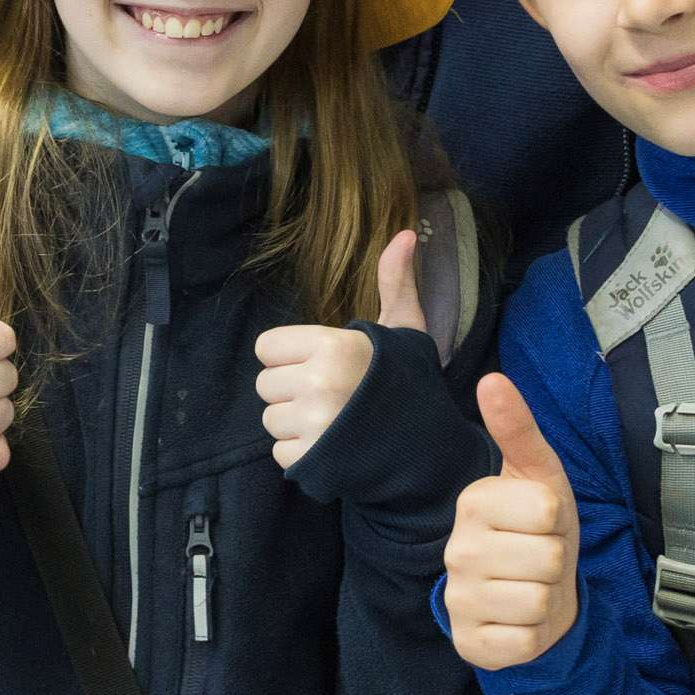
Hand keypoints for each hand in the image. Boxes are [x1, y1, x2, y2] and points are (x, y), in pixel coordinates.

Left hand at [254, 230, 426, 471]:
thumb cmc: (406, 382)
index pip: (266, 347)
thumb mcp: (403, 328)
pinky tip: (331, 445)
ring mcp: (313, 425)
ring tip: (332, 421)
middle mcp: (318, 383)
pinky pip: (280, 452)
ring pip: (270, 420)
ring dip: (295, 424)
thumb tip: (403, 233)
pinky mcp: (310, 460)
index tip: (322, 363)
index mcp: (331, 345)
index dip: (290, 355)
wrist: (429, 447)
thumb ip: (394, 282)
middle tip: (331, 395)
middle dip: (292, 390)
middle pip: (266, 385)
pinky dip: (301, 453)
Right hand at [444, 377, 581, 670]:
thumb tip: (492, 378)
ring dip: (547, 599)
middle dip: (556, 562)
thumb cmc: (539, 530)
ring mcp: (458, 598)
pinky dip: (533, 634)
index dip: (558, 520)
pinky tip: (517, 620)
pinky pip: (525, 640)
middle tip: (537, 560)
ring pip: (539, 599)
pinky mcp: (469, 643)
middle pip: (548, 557)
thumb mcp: (539, 476)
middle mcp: (457, 549)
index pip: (547, 510)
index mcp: (473, 502)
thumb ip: (518, 428)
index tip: (539, 524)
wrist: (534, 596)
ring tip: (529, 588)